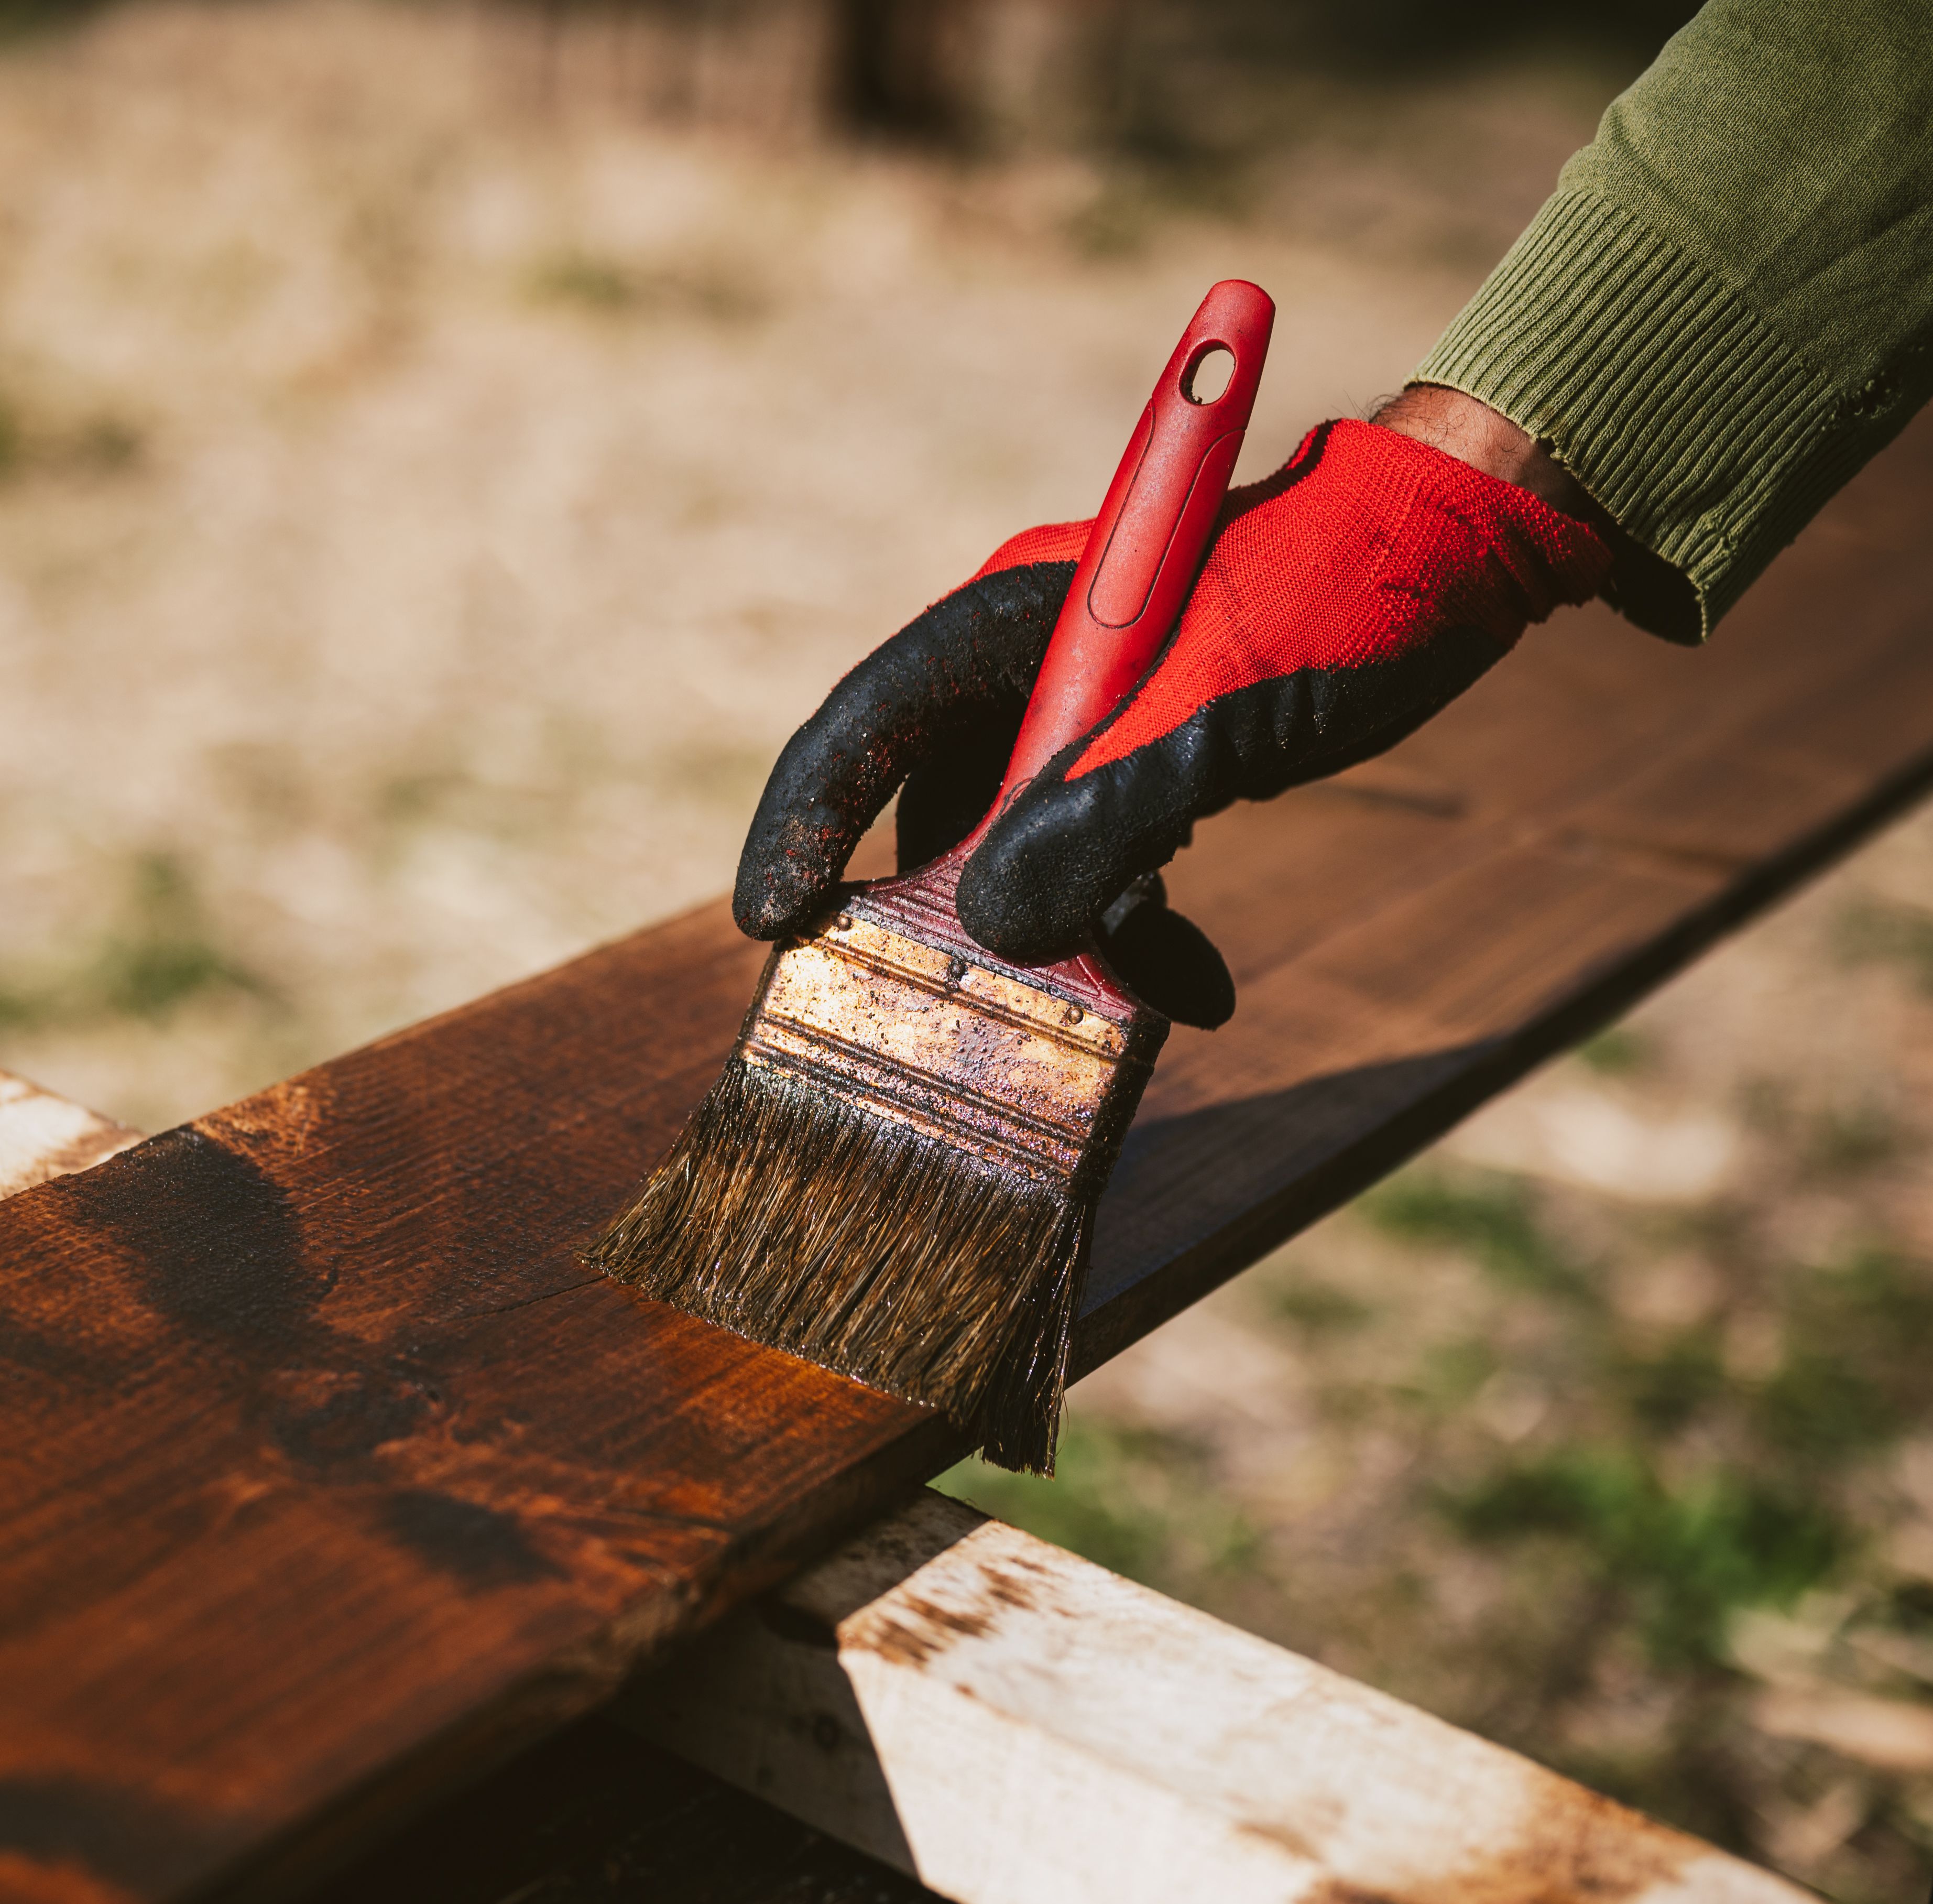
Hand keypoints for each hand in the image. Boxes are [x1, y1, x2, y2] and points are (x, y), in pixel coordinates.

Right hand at [734, 409, 1610, 1024]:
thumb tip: (997, 931)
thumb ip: (1100, 815)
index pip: (859, 728)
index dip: (801, 828)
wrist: (1469, 553)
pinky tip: (1192, 988)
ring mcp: (1085, 716)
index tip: (773, 925)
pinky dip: (1134, 932)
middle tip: (953, 1010)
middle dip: (948, 919)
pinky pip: (1100, 868)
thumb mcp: (1218, 708)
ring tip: (1147, 998)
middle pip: (929, 810)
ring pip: (1021, 858)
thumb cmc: (1343, 592)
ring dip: (1069, 942)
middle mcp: (1025, 667)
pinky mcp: (1146, 759)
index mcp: (1007, 621)